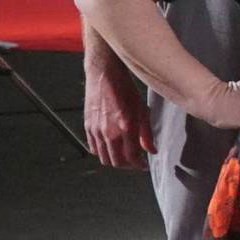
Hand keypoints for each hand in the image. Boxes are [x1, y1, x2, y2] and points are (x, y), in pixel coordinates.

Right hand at [82, 51, 155, 169]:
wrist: (104, 74)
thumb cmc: (125, 88)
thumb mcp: (141, 109)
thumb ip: (146, 133)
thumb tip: (152, 150)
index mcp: (125, 128)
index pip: (131, 157)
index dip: (139, 165)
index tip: (143, 165)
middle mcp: (108, 132)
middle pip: (116, 162)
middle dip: (127, 165)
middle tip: (135, 161)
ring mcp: (95, 130)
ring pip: (103, 158)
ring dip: (114, 160)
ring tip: (124, 154)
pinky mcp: (87, 126)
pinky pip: (93, 148)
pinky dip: (102, 151)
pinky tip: (111, 146)